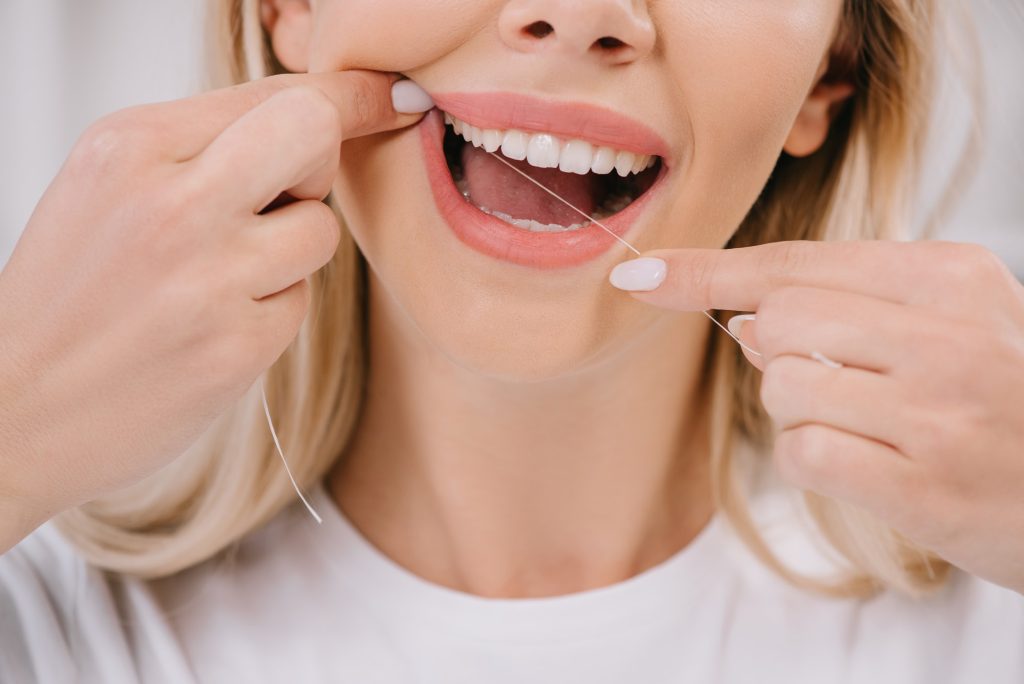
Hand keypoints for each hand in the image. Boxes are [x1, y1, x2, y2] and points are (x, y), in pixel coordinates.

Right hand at [0, 71, 431, 551]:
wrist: (16, 408)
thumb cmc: (70, 295)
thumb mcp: (111, 187)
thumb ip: (203, 146)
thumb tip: (314, 120)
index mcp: (132, 145)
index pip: (276, 95)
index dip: (348, 95)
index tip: (394, 96)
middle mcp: (172, 202)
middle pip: (315, 134)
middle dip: (320, 160)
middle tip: (283, 196)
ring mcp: (207, 278)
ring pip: (320, 229)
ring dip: (288, 252)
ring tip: (219, 278)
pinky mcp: (235, 346)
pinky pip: (300, 302)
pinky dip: (271, 312)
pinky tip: (212, 326)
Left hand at [611, 240, 1023, 592]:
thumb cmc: (1007, 403)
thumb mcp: (951, 326)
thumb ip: (849, 307)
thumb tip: (746, 318)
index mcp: (955, 278)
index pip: (796, 264)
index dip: (708, 270)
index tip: (643, 275)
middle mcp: (951, 335)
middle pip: (778, 320)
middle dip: (778, 354)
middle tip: (840, 378)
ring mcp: (940, 412)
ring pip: (783, 387)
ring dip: (804, 412)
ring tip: (876, 427)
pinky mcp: (924, 486)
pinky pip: (803, 454)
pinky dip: (814, 460)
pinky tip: (873, 467)